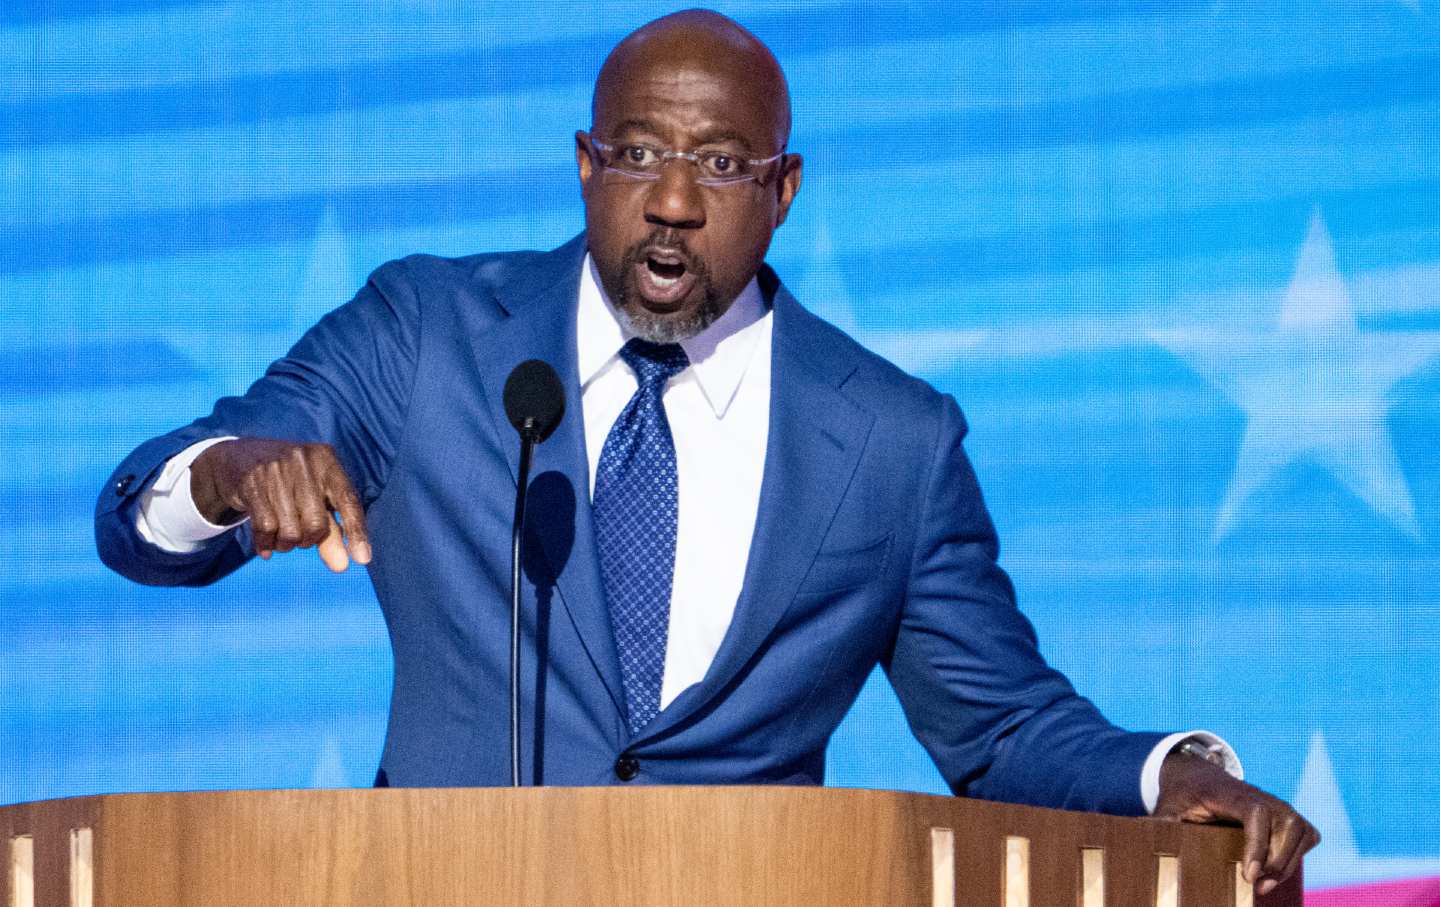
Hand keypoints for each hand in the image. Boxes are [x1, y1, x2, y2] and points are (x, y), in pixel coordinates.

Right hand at [190, 438, 370, 570]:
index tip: (363, 560)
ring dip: (286, 545)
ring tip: (281, 536)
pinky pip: (265, 529)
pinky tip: (265, 545)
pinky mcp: (252, 482)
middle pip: (317, 524)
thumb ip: (331, 532)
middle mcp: (304, 461)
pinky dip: (267, 544)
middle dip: (309, 541)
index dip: (358, 532)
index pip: (349, 501)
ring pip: (290, 531)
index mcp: (328, 461)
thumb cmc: (289, 484)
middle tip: (301, 537)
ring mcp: (276, 470)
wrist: (240, 458)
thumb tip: (342, 566)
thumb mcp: (315, 499)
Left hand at [1154, 748, 1318, 895]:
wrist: (1199, 777)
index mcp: (1232, 792)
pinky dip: (1299, 855)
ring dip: (1288, 862)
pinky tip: (1279, 871)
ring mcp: (1279, 804)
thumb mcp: (1168, 808)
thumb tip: (1143, 837)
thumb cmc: (1184, 796)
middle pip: (1286, 825)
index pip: (1255, 813)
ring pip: (1300, 832)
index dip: (1257, 844)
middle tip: (1256, 887)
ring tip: (1265, 886)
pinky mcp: (1290, 816)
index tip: (1249, 874)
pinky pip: (1307, 835)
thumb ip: (1161, 823)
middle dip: (1276, 861)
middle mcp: (1262, 795)